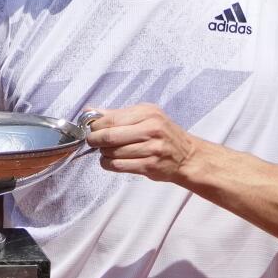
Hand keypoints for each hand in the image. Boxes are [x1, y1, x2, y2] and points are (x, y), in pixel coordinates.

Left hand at [85, 104, 201, 184]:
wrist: (187, 156)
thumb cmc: (163, 134)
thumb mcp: (145, 115)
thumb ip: (117, 114)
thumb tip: (89, 111)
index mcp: (148, 113)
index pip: (111, 119)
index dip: (96, 125)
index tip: (93, 128)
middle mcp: (151, 129)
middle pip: (110, 136)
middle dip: (95, 140)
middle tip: (93, 141)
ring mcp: (151, 149)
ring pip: (112, 152)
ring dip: (103, 153)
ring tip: (106, 151)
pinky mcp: (149, 166)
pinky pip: (119, 166)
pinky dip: (108, 164)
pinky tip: (110, 161)